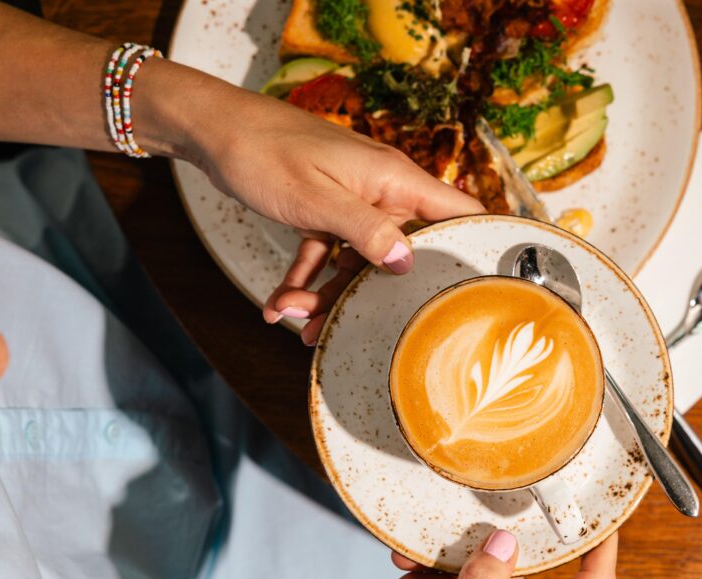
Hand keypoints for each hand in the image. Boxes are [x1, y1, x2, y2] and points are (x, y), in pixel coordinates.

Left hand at [184, 88, 483, 344]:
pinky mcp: (325, 209)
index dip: (479, 244)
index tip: (487, 285)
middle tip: (350, 325)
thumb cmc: (264, 152)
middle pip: (401, 253)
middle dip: (375, 293)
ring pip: (357, 261)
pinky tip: (278, 302)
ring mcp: (353, 201)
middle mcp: (381, 191)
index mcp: (393, 180)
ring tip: (292, 318)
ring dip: (327, 293)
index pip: (458, 212)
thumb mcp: (317, 198)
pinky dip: (305, 278)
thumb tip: (406, 263)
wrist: (214, 129)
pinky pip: (326, 254)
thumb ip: (365, 231)